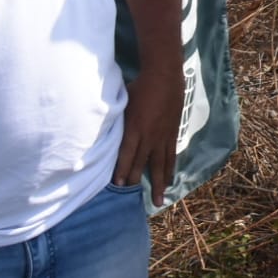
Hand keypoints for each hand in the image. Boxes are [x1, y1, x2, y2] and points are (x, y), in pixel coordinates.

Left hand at [114, 65, 184, 206]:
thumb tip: (104, 131)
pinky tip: (169, 180)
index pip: (126, 154)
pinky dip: (169, 170)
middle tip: (132, 196)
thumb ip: (116, 120)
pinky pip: (171, 156)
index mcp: (135, 129)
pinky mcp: (172, 134)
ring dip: (158, 184)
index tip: (117, 184)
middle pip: (142, 163)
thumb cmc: (139, 87)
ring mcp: (163, 137)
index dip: (121, 170)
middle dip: (135, 180)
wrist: (164, 77)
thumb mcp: (123, 103)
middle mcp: (150, 137)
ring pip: (160, 165)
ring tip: (158, 200)